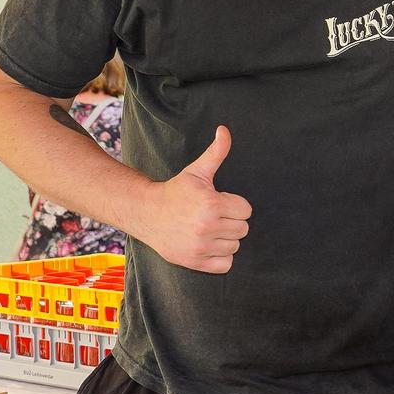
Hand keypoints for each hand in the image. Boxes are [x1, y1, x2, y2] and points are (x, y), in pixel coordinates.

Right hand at [137, 127, 252, 273]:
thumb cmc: (176, 191)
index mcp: (211, 204)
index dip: (234, 204)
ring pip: (235, 246)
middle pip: (243, 229)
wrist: (147, 213)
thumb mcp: (197, 171)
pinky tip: (207, 244)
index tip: (219, 202)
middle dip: (231, 220)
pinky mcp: (195, 262)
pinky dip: (220, 257)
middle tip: (213, 215)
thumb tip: (224, 130)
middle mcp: (207, 227)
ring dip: (225, 238)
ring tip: (208, 228)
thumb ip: (216, 152)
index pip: (246, 210)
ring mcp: (201, 246)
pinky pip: (226, 264)